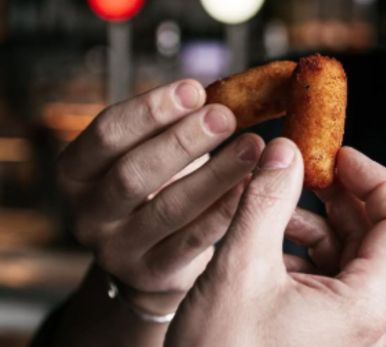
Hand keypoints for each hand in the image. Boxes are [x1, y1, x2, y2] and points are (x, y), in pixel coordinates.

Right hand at [57, 80, 263, 314]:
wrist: (151, 251)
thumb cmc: (154, 188)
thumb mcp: (145, 154)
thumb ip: (168, 126)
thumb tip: (220, 93)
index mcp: (77, 172)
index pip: (106, 133)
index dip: (151, 110)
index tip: (195, 90)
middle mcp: (87, 213)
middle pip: (132, 173)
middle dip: (183, 141)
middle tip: (225, 118)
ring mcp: (116, 248)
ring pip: (167, 208)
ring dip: (215, 173)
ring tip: (251, 146)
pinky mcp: (150, 273)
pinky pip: (193, 240)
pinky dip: (225, 210)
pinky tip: (251, 186)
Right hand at [165, 140, 385, 346]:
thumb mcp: (239, 269)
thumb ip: (266, 202)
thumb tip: (285, 151)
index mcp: (362, 306)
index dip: (375, 179)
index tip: (338, 153)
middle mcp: (364, 319)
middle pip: (374, 236)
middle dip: (338, 195)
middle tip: (301, 167)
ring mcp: (344, 327)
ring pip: (345, 254)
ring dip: (312, 220)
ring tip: (270, 208)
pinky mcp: (322, 330)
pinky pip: (324, 276)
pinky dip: (300, 249)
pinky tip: (266, 240)